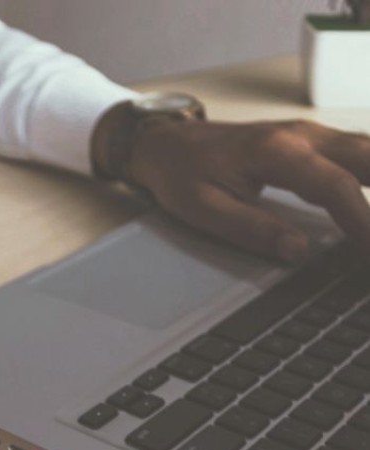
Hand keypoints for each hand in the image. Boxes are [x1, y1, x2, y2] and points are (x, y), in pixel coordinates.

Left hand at [125, 119, 369, 261]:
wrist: (165, 144)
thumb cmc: (180, 173)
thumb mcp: (203, 209)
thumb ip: (251, 229)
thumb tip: (297, 250)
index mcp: (274, 151)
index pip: (335, 186)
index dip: (363, 220)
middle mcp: (300, 134)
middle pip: (367, 157)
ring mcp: (308, 133)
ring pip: (367, 150)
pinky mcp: (310, 140)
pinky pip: (356, 151)